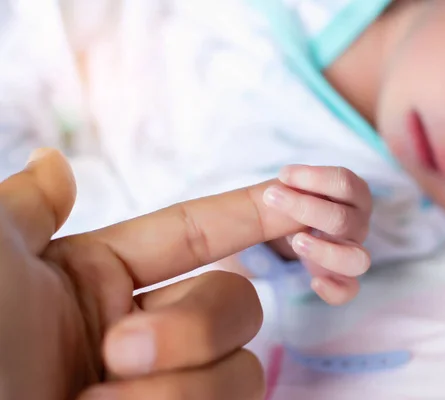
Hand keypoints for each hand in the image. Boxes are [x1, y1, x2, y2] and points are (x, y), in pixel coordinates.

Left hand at [0, 148, 304, 399]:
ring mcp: (165, 388)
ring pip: (242, 369)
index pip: (200, 233)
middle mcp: (144, 333)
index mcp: (103, 281)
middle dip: (193, 328)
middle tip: (118, 352)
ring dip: (179, 387)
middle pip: (238, 303)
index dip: (252, 211)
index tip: (296, 196)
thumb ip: (26, 207)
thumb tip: (55, 163)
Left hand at [263, 165, 372, 304]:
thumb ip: (286, 187)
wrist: (292, 226)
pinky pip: (350, 290)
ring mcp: (353, 251)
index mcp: (353, 194)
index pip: (345, 183)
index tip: (283, 175)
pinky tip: (314, 283)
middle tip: (272, 198)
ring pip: (357, 259)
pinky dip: (336, 290)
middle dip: (305, 208)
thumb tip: (269, 194)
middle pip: (344, 219)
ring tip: (296, 242)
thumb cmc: (296, 200)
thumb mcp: (291, 186)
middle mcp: (358, 223)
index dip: (315, 178)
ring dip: (325, 251)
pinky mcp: (342, 277)